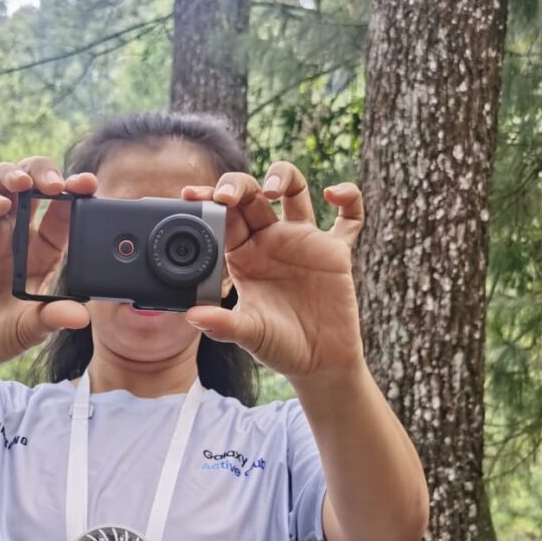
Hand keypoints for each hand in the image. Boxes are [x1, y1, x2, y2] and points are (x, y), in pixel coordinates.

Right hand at [0, 158, 94, 377]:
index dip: (76, 193)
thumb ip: (52, 318)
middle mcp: (19, 234)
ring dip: (15, 175)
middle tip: (55, 182)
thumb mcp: (30, 329)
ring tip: (25, 182)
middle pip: (33, 185)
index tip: (89, 184)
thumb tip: (81, 317)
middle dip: (44, 173)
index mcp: (44, 250)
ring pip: (2, 184)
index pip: (64, 211)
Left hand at [180, 162, 365, 381]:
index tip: (192, 196)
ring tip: (273, 188)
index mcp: (244, 255)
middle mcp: (271, 241)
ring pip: (295, 191)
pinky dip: (349, 199)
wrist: (319, 364)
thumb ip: (223, 324)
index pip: (223, 218)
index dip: (208, 202)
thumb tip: (192, 315)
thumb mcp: (249, 334)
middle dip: (238, 185)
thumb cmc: (279, 347)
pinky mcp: (336, 252)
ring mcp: (304, 242)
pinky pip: (349, 218)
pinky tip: (333, 195)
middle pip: (253, 195)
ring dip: (283, 176)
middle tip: (227, 194)